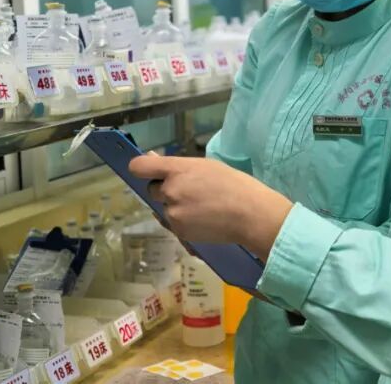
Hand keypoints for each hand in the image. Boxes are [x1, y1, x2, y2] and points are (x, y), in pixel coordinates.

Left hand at [128, 154, 292, 260]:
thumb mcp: (206, 166)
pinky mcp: (179, 232)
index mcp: (178, 170)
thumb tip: (153, 160)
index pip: (140, 166)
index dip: (141, 167)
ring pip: (163, 209)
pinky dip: (183, 222)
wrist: (251, 215)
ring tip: (201, 209)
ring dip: (175, 207)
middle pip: (152, 189)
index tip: (147, 170)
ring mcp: (173, 213)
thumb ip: (178, 166)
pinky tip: (203, 220)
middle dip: (165, 190)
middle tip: (189, 192)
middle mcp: (170, 191)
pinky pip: (173, 224)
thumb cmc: (235, 184)